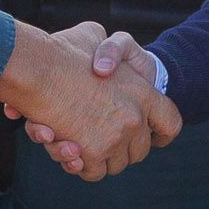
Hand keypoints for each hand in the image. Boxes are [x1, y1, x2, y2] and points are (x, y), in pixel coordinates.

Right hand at [0, 24, 173, 179]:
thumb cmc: (62, 50)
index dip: (161, 134)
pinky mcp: (92, 152)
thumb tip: (104, 60)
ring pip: (115, 164)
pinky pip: (93, 172)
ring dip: (98, 158)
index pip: (170, 123)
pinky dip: (79, 165)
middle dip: (122, 149)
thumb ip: (106, 48)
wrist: (38, 67)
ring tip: (77, 142)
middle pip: (140, 151)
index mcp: (144, 92)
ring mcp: (115, 137)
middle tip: (100, 138)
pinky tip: (68, 149)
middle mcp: (134, 118)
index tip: (153, 137)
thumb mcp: (93, 36)